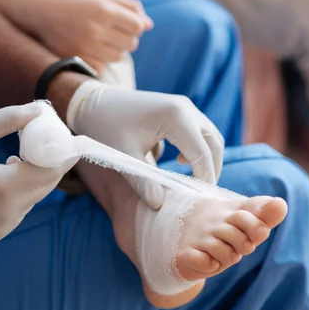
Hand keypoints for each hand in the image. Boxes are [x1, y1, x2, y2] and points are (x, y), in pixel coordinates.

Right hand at [0, 102, 76, 243]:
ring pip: (33, 197)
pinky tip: (4, 175)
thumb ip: (10, 119)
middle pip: (46, 184)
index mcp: (5, 188)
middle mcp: (9, 212)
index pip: (51, 170)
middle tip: (46, 140)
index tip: (72, 139)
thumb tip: (40, 109)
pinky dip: (19, 191)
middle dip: (50, 162)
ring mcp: (4, 226)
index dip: (64, 154)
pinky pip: (19, 208)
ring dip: (34, 176)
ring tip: (19, 155)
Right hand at [17, 0, 152, 70]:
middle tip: (113, 33)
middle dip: (127, 39)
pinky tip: (91, 49)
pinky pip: (102, 66)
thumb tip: (149, 25)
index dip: (136, 26)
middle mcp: (95, 29)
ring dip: (115, 50)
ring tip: (102, 40)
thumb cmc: (76, 3)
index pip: (137, 26)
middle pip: (131, 44)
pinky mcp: (76, 59)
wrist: (40, 12)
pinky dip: (101, 60)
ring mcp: (85, 47)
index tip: (127, 24)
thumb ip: (128, 8)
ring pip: (118, 57)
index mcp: (104, 10)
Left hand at [67, 80, 224, 209]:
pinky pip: (200, 131)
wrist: (94, 103)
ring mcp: (184, 105)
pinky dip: (200, 148)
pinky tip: (181, 162)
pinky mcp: (179, 108)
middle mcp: (185, 107)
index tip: (198, 201)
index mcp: (175, 116)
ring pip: (210, 136)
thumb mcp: (123, 156)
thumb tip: (159, 206)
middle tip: (201, 194)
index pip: (202, 153)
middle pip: (214, 143)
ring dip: (207, 159)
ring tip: (194, 182)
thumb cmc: (106, 127)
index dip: (204, 178)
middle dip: (211, 170)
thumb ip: (142, 182)